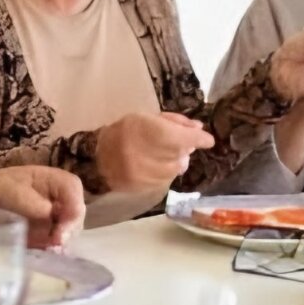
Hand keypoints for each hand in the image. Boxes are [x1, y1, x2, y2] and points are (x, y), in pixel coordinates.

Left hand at [0, 167, 84, 248]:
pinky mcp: (47, 241)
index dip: (73, 208)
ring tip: (45, 253)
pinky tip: (41, 259)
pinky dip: (53, 256)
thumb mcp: (1, 189)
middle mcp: (58, 200)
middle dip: (68, 232)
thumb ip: (24, 198)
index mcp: (51, 180)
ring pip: (70, 234)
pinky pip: (58, 249)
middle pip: (76, 215)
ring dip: (61, 246)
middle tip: (52, 246)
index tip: (60, 232)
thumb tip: (48, 211)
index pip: (73, 189)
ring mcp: (54, 222)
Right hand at [95, 111, 214, 193]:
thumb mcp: (147, 117)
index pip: (187, 139)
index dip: (201, 139)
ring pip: (176, 168)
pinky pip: (165, 180)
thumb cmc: (124, 131)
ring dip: (174, 161)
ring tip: (159, 154)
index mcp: (152, 132)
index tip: (207, 140)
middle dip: (183, 148)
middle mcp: (153, 154)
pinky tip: (153, 165)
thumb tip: (199, 129)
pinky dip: (164, 172)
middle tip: (175, 143)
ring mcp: (148, 174)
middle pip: (183, 153)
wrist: (96, 156)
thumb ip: (174, 122)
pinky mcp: (144, 187)